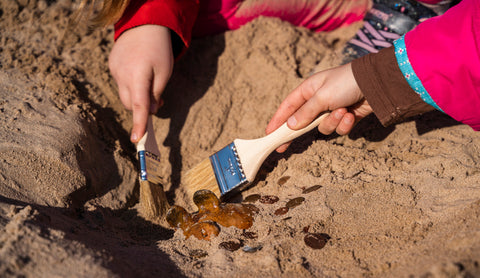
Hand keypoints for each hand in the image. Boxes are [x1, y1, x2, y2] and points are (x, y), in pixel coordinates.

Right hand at [109, 25, 173, 141]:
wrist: (144, 25)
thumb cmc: (159, 49)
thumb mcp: (165, 72)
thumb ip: (156, 93)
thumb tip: (150, 112)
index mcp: (138, 75)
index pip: (138, 105)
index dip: (139, 123)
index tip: (136, 138)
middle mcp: (122, 74)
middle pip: (129, 103)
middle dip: (142, 107)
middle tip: (158, 99)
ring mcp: (114, 70)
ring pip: (124, 94)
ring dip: (136, 96)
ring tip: (150, 82)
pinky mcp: (111, 66)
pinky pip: (121, 83)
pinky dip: (131, 85)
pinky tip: (139, 71)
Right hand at [265, 63, 372, 151]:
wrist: (376, 83)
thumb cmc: (345, 83)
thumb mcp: (322, 96)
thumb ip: (305, 113)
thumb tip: (290, 126)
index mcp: (308, 90)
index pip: (287, 107)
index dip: (277, 120)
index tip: (269, 134)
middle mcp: (318, 101)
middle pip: (302, 122)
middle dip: (298, 132)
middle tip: (285, 147)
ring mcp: (332, 110)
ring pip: (322, 127)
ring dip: (332, 122)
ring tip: (342, 112)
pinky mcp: (345, 118)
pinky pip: (338, 128)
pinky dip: (344, 124)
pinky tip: (351, 114)